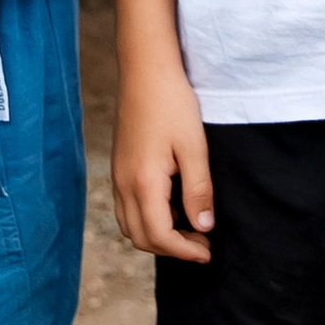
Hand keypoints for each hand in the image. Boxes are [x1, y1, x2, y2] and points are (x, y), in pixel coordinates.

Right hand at [110, 48, 214, 262]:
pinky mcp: (118, 167)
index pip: (159, 235)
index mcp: (143, 182)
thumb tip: (204, 226)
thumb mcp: (194, 147)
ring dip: (157, 235)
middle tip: (202, 242)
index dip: (184, 251)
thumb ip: (198, 190)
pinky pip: (127, 208)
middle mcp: (123, 184)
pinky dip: (147, 218)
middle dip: (171, 249)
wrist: (146, 72)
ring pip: (130, 225)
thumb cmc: (172, 104)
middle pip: (140, 237)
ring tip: (189, 226)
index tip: (208, 252)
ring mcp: (117, 176)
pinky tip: (172, 205)